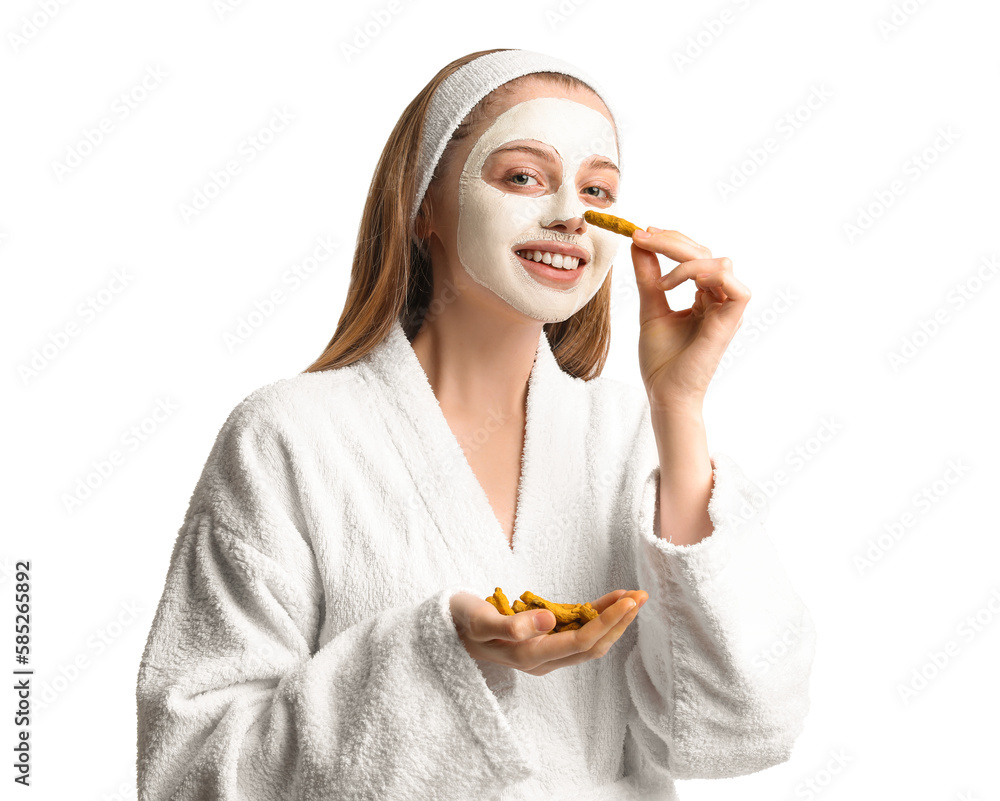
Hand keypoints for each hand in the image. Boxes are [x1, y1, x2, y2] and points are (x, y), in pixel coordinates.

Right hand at [450, 589, 648, 676]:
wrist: (447, 630)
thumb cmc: (461, 622)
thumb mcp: (480, 620)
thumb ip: (512, 624)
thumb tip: (550, 622)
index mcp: (530, 656)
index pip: (580, 642)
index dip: (608, 623)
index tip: (628, 601)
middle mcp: (542, 660)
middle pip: (592, 646)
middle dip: (620, 622)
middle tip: (641, 596)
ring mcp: (544, 652)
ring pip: (589, 640)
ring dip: (613, 620)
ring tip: (634, 597)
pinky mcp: (543, 641)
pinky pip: (576, 631)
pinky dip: (596, 616)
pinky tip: (609, 602)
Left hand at [630, 228, 750, 410]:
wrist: (664, 393)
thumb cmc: (661, 360)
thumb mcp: (650, 309)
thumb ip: (648, 277)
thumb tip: (638, 243)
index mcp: (705, 297)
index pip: (694, 256)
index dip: (670, 240)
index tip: (641, 233)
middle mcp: (720, 299)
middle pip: (705, 252)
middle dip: (671, 241)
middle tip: (641, 237)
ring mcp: (728, 309)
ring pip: (717, 261)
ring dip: (683, 260)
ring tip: (658, 282)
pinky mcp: (731, 319)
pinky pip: (731, 282)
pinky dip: (703, 274)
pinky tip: (672, 285)